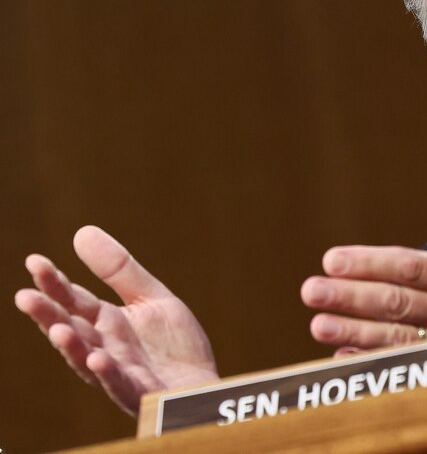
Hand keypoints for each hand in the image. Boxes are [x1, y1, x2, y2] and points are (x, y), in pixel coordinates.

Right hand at [14, 226, 218, 415]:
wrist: (202, 386)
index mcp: (106, 323)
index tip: (34, 261)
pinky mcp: (139, 393)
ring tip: (58, 329)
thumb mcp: (150, 298)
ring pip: (87, 360)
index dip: (54, 283)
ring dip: (71, 347)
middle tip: (25, 296)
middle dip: (48, 315)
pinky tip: (99, 359)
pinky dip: (107, 373)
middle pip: (72, 329)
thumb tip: (82, 231)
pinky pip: (119, 384)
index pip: (74, 300)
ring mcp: (119, 372)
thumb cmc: (173, 346)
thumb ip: (119, 270)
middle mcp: (104, 347)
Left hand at [301, 175, 426, 359]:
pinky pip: (409, 369)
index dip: (370, 262)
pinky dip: (375, 366)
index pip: (410, 266)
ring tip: (319, 325)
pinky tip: (344, 359)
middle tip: (312, 290)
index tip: (333, 259)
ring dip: (355, 333)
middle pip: (397, 301)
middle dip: (351, 296)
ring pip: (397, 337)